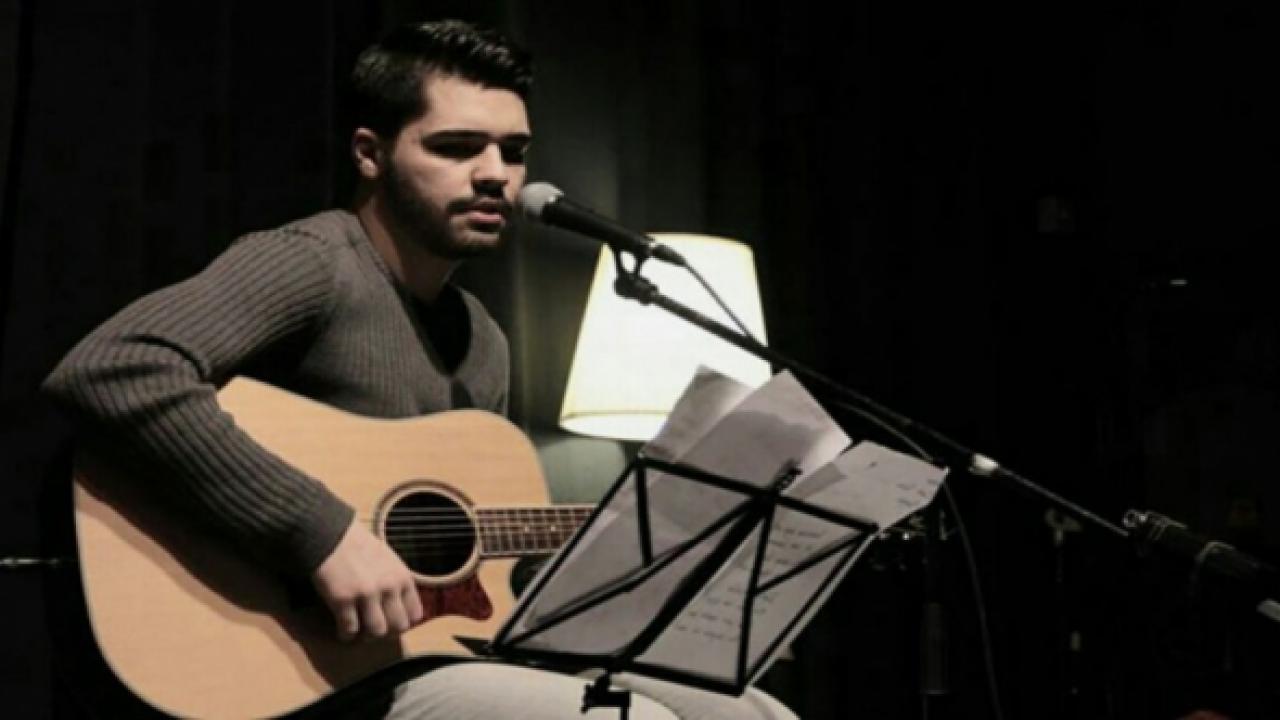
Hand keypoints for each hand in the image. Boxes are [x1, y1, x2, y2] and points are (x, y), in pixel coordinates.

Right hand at [311, 518, 423, 641]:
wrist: (330, 534)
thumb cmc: (359, 546)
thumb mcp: (390, 560)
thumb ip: (397, 583)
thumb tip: (401, 608)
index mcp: (403, 578)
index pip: (416, 614)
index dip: (403, 622)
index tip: (390, 621)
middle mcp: (389, 587)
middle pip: (398, 627)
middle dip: (386, 632)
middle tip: (373, 629)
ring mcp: (367, 594)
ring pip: (376, 632)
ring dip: (366, 636)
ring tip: (358, 630)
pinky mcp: (343, 600)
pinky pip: (349, 630)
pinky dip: (346, 635)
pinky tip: (342, 630)